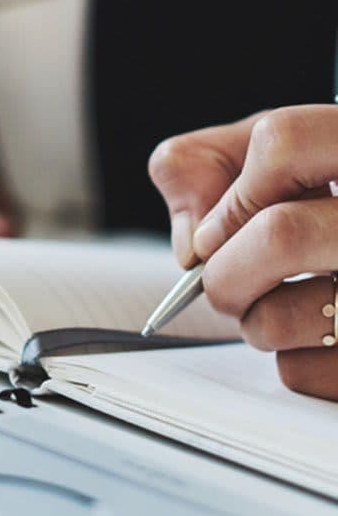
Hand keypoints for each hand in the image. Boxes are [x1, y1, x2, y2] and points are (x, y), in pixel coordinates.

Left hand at [149, 106, 337, 399]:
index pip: (281, 142)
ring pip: (279, 317)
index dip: (230, 192)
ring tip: (284, 305)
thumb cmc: (312, 195)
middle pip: (280, 235)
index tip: (213, 231)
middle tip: (221, 281)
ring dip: (252, 320)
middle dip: (222, 271)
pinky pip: (300, 372)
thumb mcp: (260, 157)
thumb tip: (191, 243)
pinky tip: (324, 336)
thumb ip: (202, 167)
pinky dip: (292, 360)